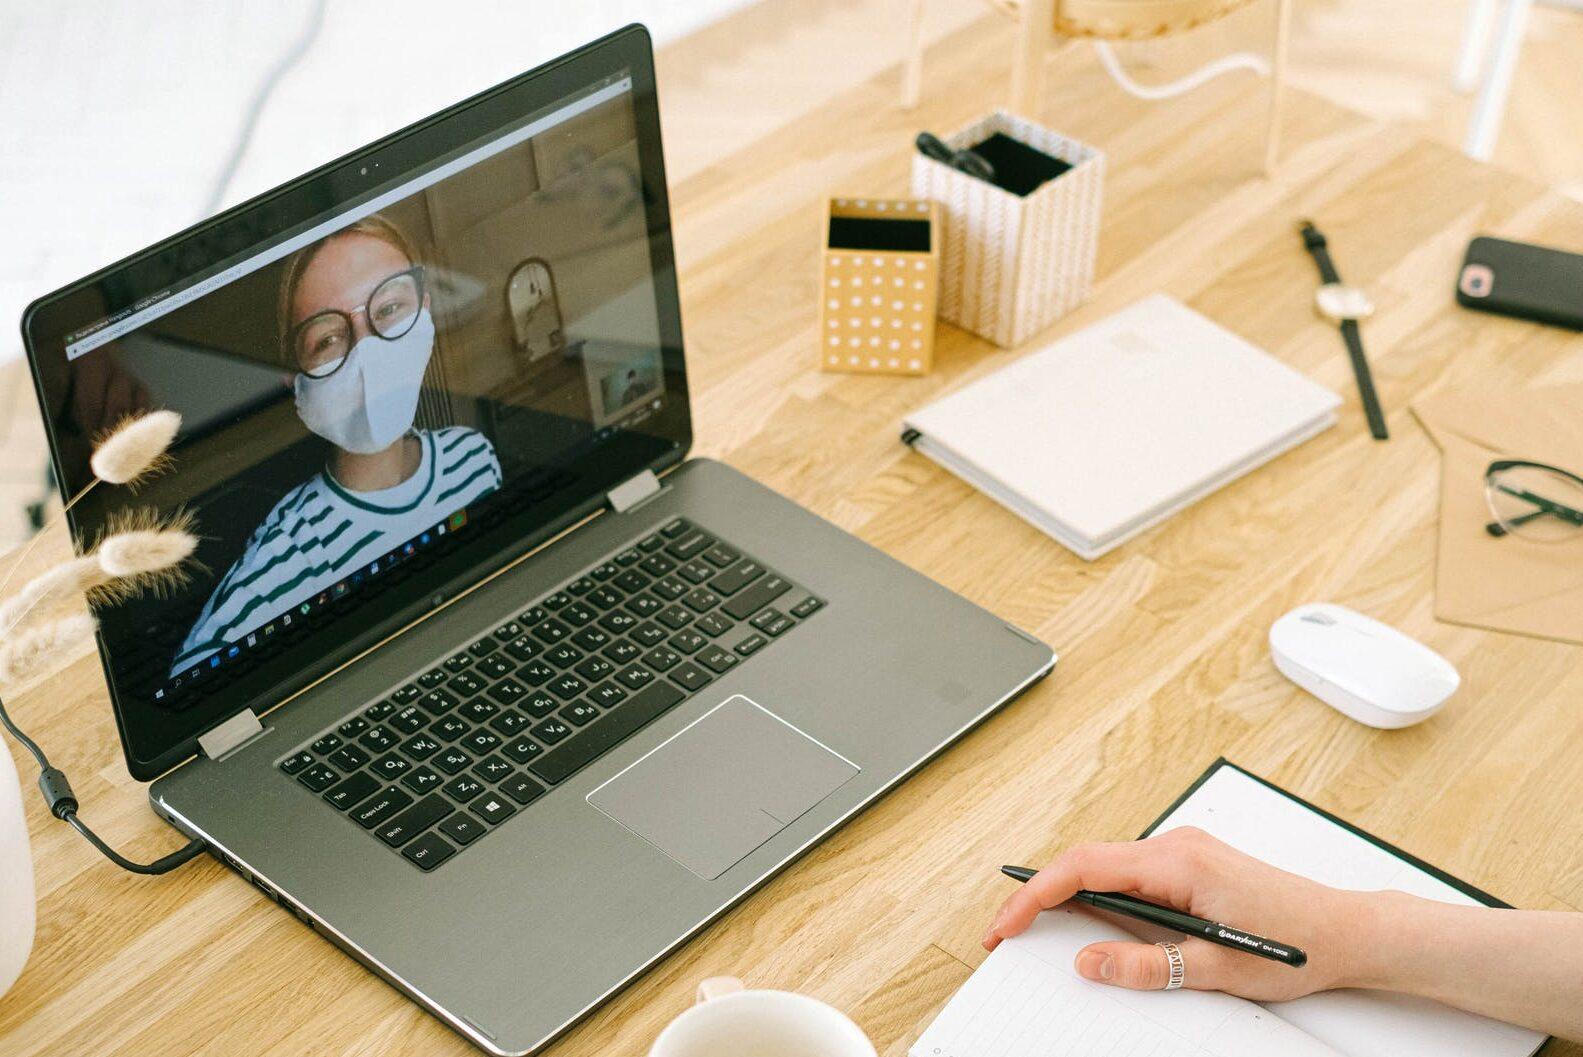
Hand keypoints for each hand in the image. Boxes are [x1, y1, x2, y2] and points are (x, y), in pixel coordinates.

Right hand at [982, 827, 1376, 1000]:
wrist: (1345, 930)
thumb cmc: (1296, 943)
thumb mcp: (1215, 968)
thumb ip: (1146, 965)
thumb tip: (1090, 963)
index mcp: (1178, 861)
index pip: (1084, 868)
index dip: (1035, 894)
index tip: (1007, 922)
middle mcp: (1177, 846)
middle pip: (1086, 862)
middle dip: (1039, 896)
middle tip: (1006, 931)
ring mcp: (1183, 853)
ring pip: (1105, 866)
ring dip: (1068, 894)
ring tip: (1035, 926)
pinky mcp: (1189, 865)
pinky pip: (1128, 873)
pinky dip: (1096, 893)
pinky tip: (1086, 917)